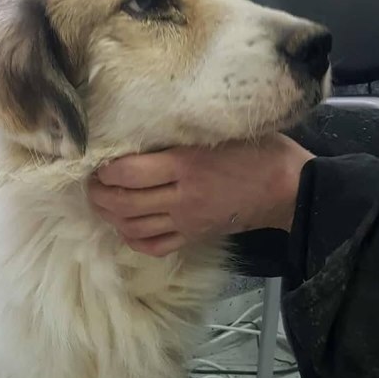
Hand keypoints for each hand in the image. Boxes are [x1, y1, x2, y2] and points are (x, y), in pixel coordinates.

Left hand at [89, 134, 312, 256]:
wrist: (286, 187)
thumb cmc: (256, 150)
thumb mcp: (218, 131)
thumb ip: (181, 136)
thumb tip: (140, 137)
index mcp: (186, 165)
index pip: (128, 173)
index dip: (105, 171)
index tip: (99, 162)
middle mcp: (182, 196)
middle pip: (124, 203)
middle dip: (99, 195)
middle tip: (92, 184)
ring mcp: (187, 221)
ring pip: (133, 227)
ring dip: (110, 217)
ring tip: (103, 203)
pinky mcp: (193, 236)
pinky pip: (154, 246)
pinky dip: (133, 239)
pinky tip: (126, 227)